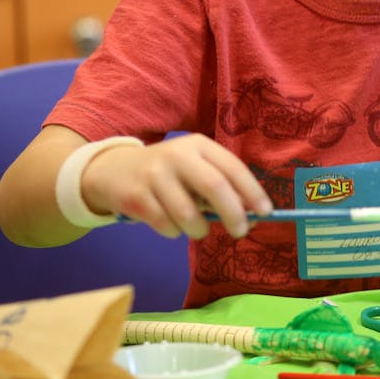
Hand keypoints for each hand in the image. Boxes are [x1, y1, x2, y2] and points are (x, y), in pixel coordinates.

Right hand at [81, 133, 271, 239]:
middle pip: (214, 186)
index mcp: (199, 145)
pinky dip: (175, 232)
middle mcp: (177, 155)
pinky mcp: (135, 196)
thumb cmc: (169, 173)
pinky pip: (166, 225)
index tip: (265, 212)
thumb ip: (222, 185)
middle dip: (233, 213)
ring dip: (200, 229)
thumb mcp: (195, 168)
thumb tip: (252, 214)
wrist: (114, 170)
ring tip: (198, 229)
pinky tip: (171, 224)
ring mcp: (154, 175)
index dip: (252, 191)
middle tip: (241, 231)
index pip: (233, 167)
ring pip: (188, 213)